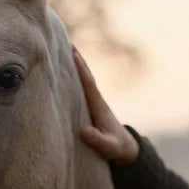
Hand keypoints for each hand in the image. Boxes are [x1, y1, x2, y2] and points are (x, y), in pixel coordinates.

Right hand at [73, 45, 138, 165]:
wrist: (125, 147)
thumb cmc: (115, 147)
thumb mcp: (108, 147)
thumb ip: (97, 140)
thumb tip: (83, 131)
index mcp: (99, 106)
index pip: (88, 84)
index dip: (81, 69)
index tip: (73, 54)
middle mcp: (96, 100)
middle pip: (85, 75)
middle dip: (76, 59)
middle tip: (65, 40)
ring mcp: (93, 102)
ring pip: (83, 79)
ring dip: (74, 64)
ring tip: (63, 47)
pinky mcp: (90, 106)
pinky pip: (80, 86)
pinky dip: (74, 75)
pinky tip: (65, 69)